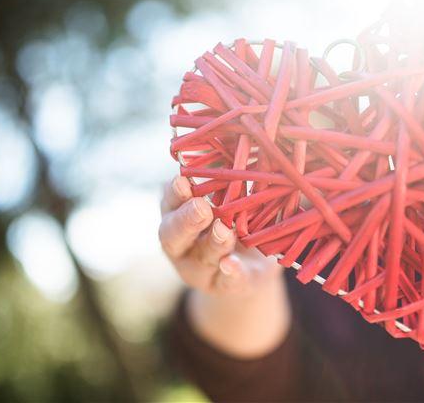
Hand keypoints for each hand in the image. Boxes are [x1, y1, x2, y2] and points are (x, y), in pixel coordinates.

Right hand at [159, 176, 282, 296]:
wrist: (254, 268)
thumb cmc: (240, 218)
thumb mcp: (236, 196)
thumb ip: (236, 175)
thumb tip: (252, 138)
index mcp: (179, 213)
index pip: (170, 201)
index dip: (174, 192)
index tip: (183, 180)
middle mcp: (181, 242)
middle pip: (173, 233)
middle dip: (186, 219)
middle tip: (201, 207)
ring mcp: (199, 268)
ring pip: (199, 257)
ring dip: (211, 243)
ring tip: (224, 231)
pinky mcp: (225, 286)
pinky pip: (225, 282)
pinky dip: (228, 274)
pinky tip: (231, 265)